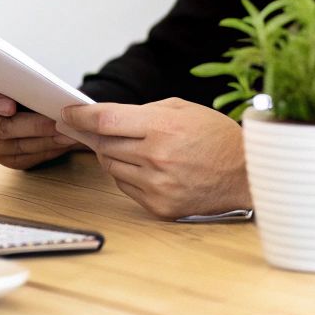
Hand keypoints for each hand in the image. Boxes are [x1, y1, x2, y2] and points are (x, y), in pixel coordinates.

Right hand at [0, 80, 78, 169]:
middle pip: (2, 127)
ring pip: (17, 146)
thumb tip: (40, 85)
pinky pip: (26, 158)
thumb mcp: (16, 76)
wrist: (25, 103)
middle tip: (56, 121)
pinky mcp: (4, 159)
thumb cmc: (20, 85)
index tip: (11, 106)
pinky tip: (63, 143)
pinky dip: (47, 150)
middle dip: (33, 125)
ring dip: (46, 140)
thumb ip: (20, 79)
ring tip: (68, 133)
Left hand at [57, 98, 251, 218]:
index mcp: (161, 127)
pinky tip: (146, 167)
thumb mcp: (181, 108)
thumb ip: (141, 111)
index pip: (105, 120)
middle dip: (97, 136)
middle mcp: (156, 157)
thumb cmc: (216, 136)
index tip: (67, 113)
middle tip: (97, 130)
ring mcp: (157, 185)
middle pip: (104, 145)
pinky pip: (125, 187)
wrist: (248, 174)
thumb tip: (105, 117)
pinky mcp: (160, 206)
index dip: (80, 117)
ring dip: (113, 155)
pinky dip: (128, 175)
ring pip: (111, 167)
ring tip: (134, 148)